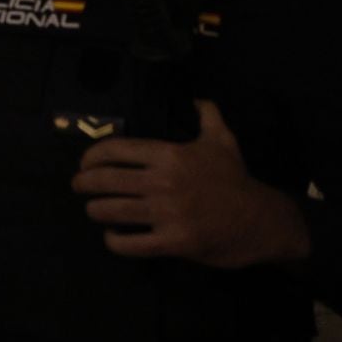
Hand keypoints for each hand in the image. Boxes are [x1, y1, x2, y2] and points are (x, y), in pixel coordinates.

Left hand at [73, 100, 311, 268]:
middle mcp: (164, 182)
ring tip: (93, 209)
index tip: (84, 163)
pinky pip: (130, 243)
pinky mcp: (173, 242)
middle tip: (78, 186)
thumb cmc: (236, 179)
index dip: (91, 156)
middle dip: (83, 183)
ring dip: (95, 210)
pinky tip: (112, 236)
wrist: (263, 220)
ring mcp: (168, 213)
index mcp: (170, 155)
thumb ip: (207, 116)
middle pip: (105, 180)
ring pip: (111, 211)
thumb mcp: (223, 141)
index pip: (115, 150)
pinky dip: (113, 240)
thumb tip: (198, 98)